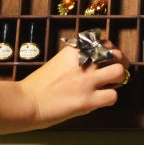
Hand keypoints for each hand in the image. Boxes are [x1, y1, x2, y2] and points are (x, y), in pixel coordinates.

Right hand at [0, 41, 129, 134]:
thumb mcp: (58, 62)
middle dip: (119, 62)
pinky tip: (101, 99)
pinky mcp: (88, 100)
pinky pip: (113, 96)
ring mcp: (87, 81)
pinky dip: (110, 98)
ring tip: (110, 84)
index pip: (104, 42)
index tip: (108, 57)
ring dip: (118, 79)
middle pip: (116, 54)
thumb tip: (95, 63)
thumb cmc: (37, 86)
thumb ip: (77, 60)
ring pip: (119, 72)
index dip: (109, 50)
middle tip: (115, 70)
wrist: (24, 102)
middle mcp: (83, 63)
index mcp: (75, 51)